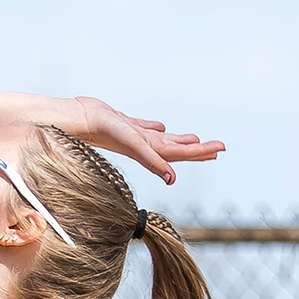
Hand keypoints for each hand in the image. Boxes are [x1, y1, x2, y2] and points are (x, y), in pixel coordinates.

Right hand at [73, 96, 224, 185]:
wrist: (77, 120)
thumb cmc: (103, 132)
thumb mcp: (133, 145)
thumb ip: (152, 161)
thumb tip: (172, 179)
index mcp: (150, 150)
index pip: (182, 154)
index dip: (202, 152)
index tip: (221, 149)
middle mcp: (144, 145)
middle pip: (177, 149)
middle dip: (198, 149)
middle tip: (218, 147)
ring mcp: (134, 136)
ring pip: (162, 140)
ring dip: (179, 140)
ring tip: (195, 139)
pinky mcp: (124, 125)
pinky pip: (145, 128)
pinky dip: (155, 128)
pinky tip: (161, 127)